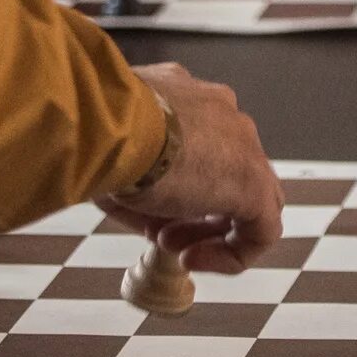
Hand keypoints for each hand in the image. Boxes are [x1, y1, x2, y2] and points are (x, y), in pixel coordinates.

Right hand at [99, 62, 283, 274]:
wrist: (108, 127)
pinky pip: (260, 229)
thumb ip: (142, 183)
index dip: (176, 184)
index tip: (147, 205)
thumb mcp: (116, 156)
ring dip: (212, 230)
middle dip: (196, 208)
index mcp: (189, 96)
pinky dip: (231, 252)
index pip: (200, 144)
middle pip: (226, 170)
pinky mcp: (253, 184)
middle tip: (162, 232)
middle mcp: (222, 113)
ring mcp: (243, 145)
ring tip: (173, 247)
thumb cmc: (96, 135)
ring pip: (249, 197)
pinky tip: (191, 259)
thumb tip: (154, 219)